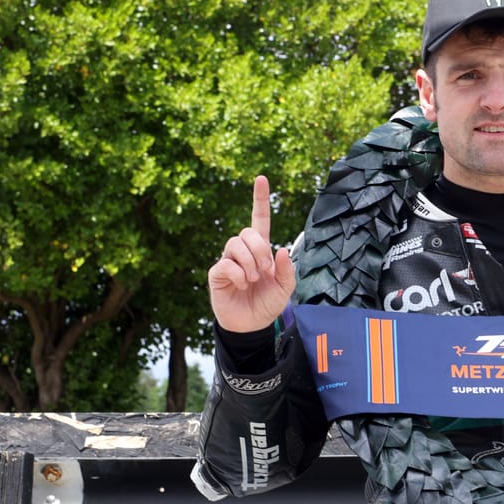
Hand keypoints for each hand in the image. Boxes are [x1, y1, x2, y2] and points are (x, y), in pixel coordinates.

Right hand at [207, 176, 295, 333]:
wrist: (251, 325)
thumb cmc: (267, 304)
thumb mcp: (285, 288)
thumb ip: (287, 270)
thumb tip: (282, 249)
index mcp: (261, 250)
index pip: (259, 219)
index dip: (260, 199)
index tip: (261, 178)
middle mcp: (243, 251)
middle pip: (248, 232)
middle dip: (260, 250)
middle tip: (265, 271)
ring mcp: (228, 260)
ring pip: (235, 243)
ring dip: (249, 262)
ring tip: (253, 279)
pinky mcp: (217, 273)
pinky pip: (226, 263)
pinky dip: (238, 274)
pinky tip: (241, 284)